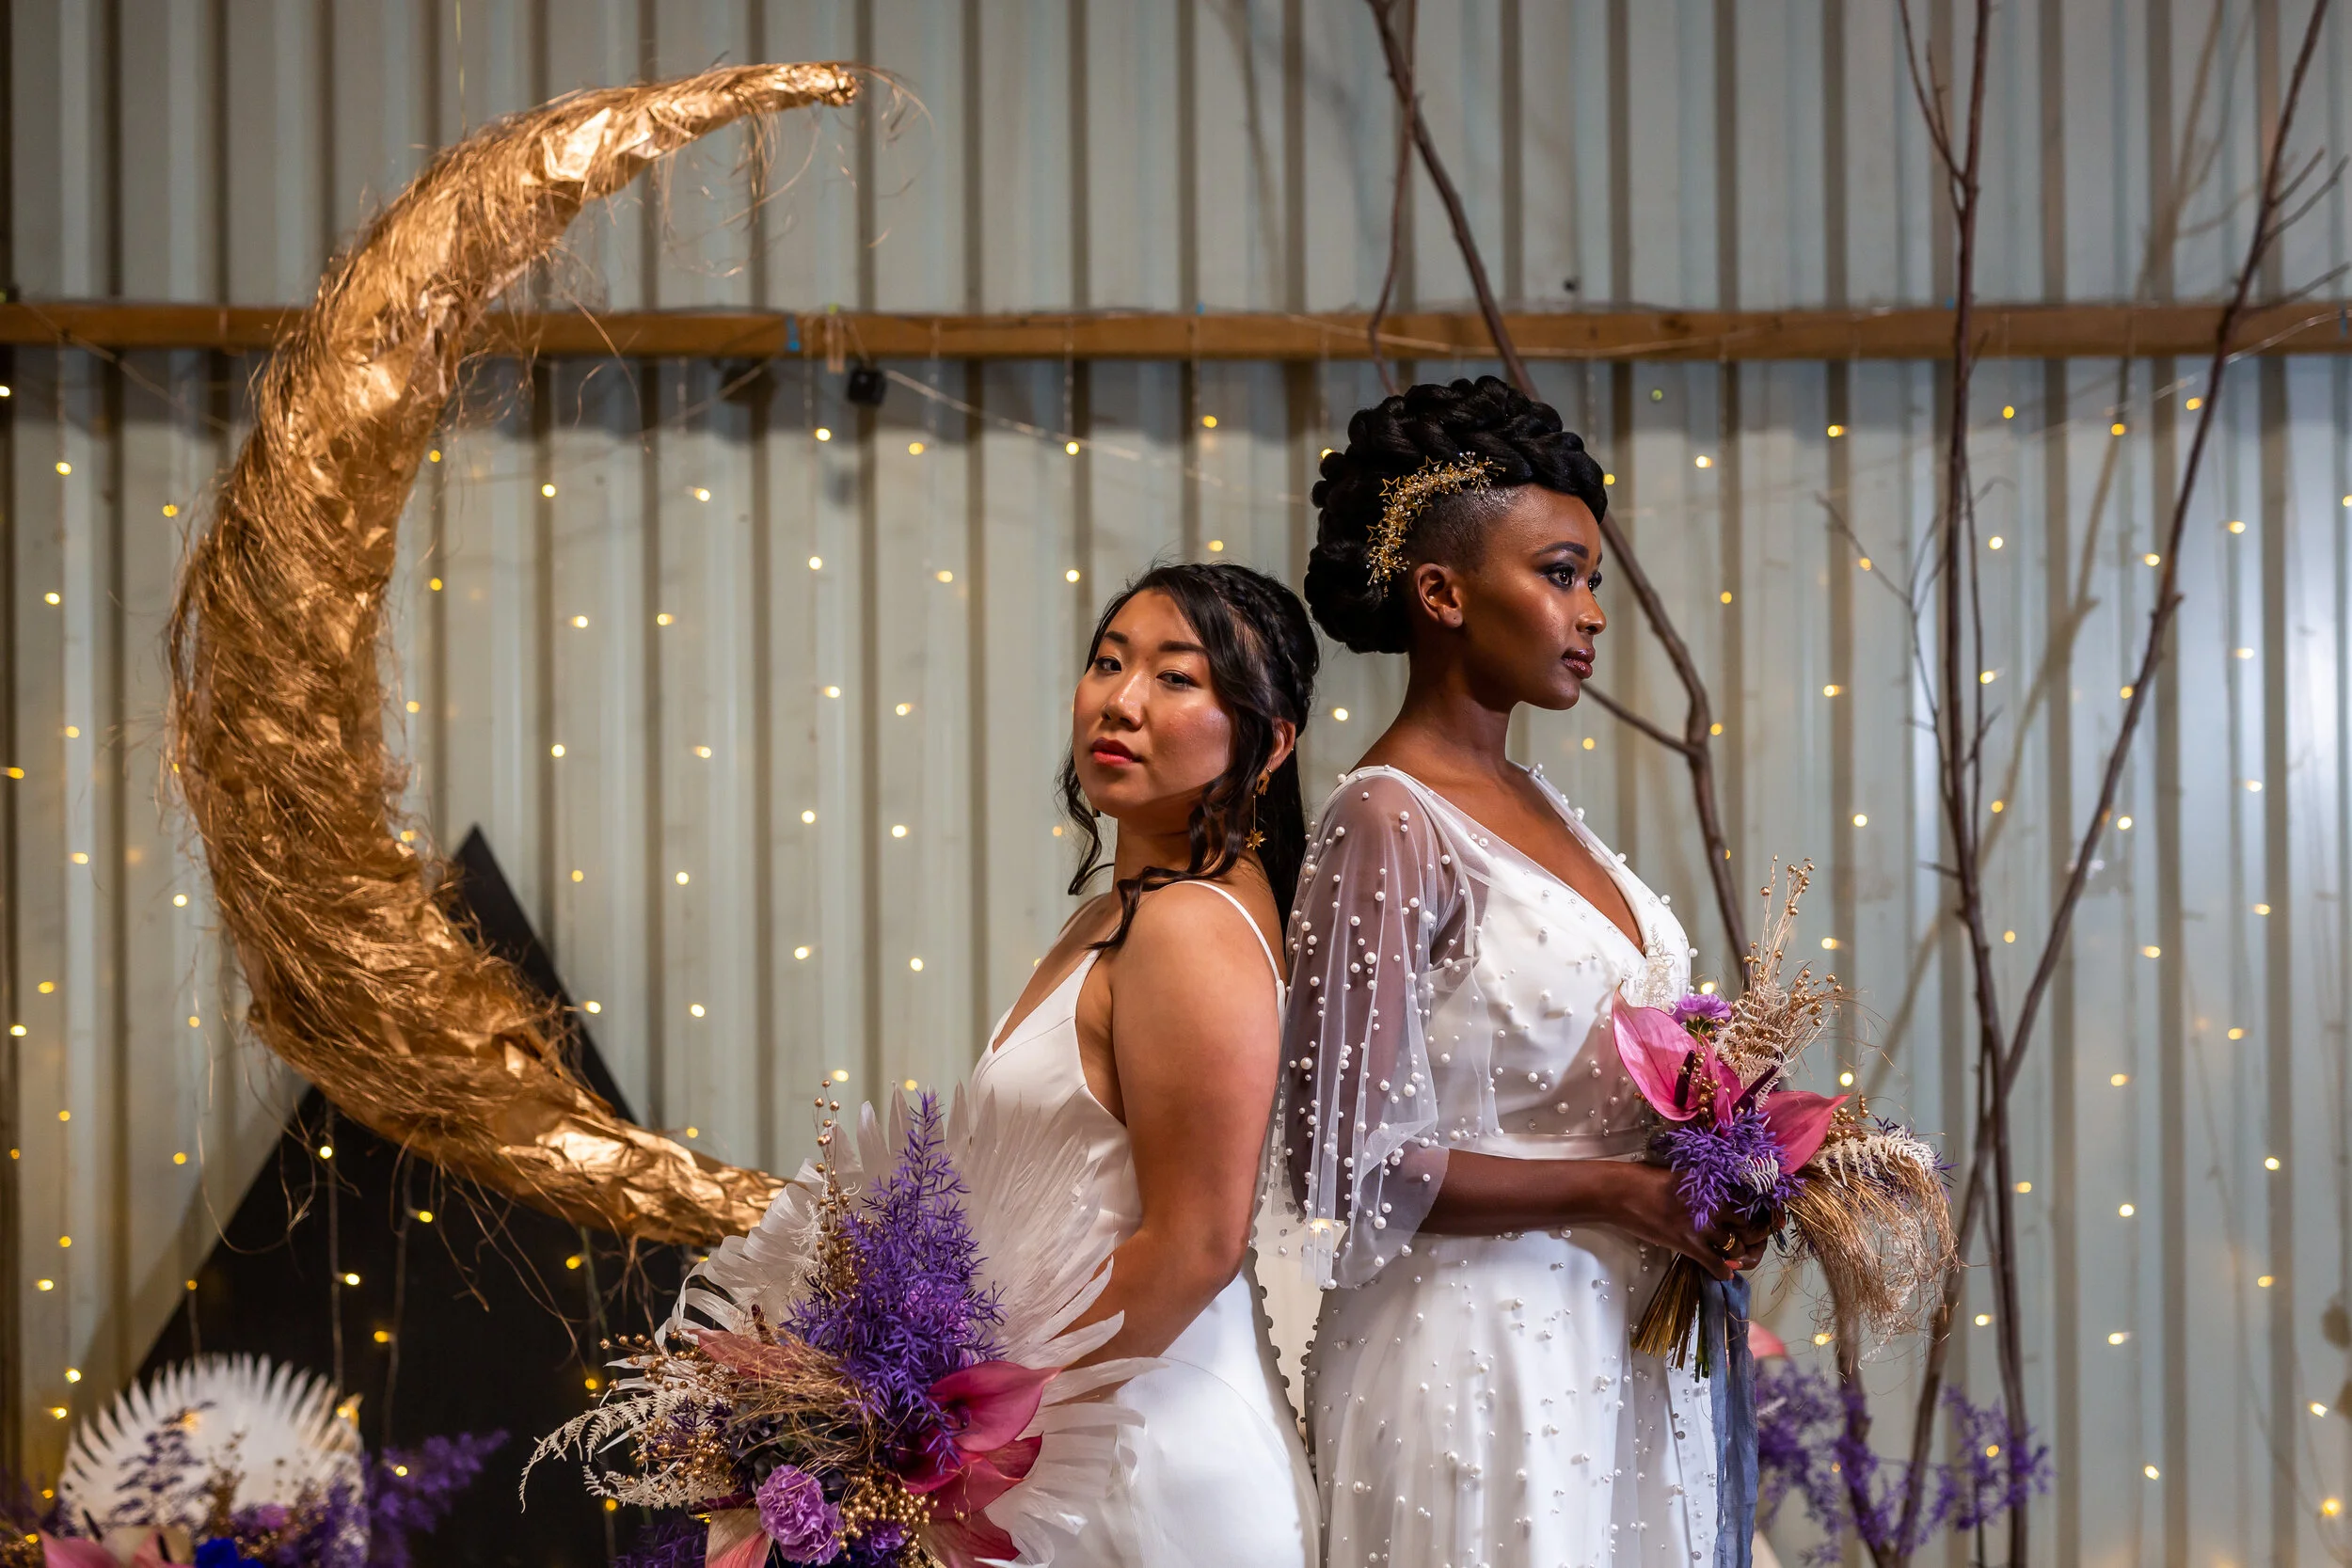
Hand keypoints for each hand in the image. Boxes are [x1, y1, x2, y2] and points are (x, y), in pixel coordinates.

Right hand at [1608, 1165, 1772, 1281]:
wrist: (1622, 1193)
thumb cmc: (1647, 1178)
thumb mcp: (1683, 1174)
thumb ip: (1704, 1183)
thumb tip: (1720, 1191)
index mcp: (1714, 1186)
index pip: (1751, 1201)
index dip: (1763, 1212)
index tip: (1767, 1218)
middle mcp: (1714, 1207)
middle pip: (1750, 1227)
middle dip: (1757, 1237)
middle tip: (1753, 1241)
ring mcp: (1702, 1228)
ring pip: (1737, 1247)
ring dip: (1741, 1255)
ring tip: (1738, 1256)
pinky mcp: (1688, 1245)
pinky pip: (1716, 1264)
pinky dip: (1723, 1272)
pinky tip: (1725, 1273)